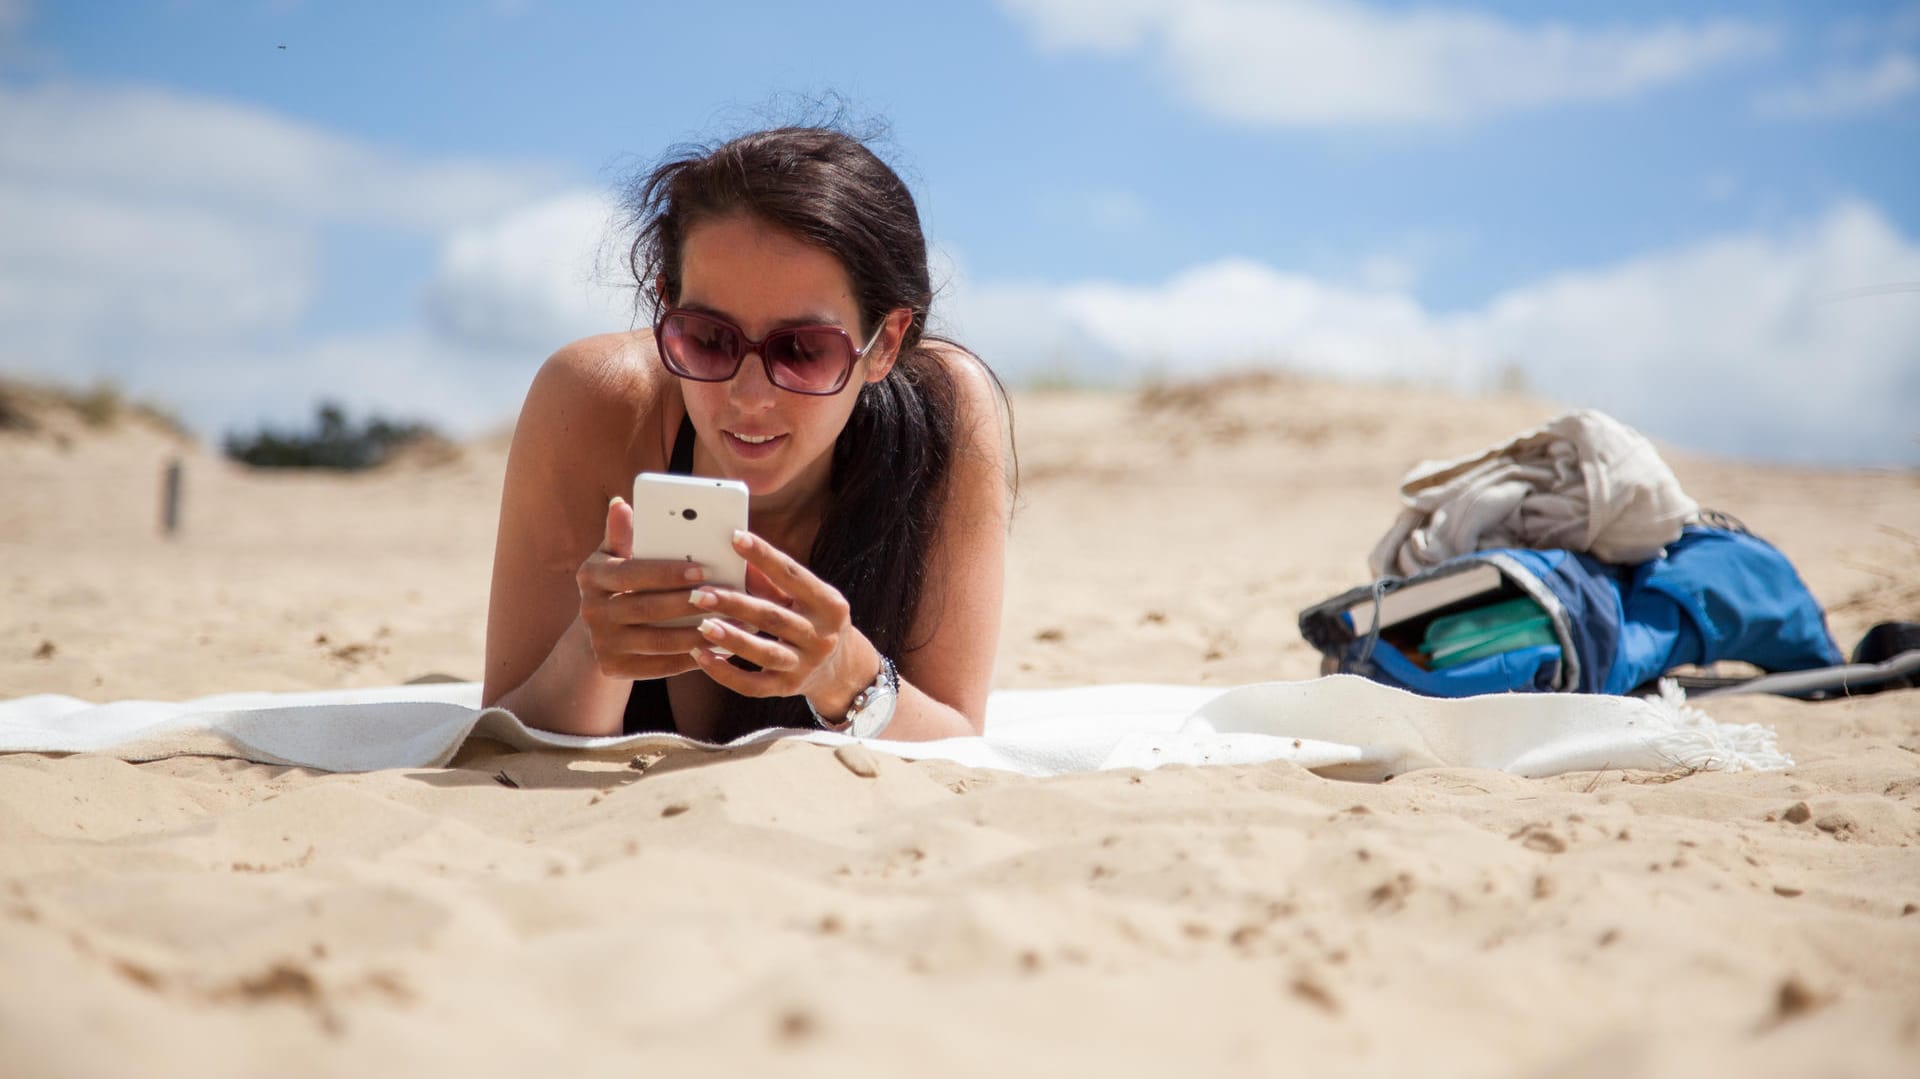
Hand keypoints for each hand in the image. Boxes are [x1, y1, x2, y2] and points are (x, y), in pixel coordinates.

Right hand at [574, 497, 705, 680]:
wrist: (601, 631)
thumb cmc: (621, 582)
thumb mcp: (616, 555)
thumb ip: (624, 533)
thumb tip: (621, 504)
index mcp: (591, 575)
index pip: (632, 572)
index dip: (667, 573)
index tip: (702, 570)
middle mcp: (590, 610)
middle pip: (646, 608)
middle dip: (687, 603)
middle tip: (722, 598)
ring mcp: (600, 642)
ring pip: (657, 640)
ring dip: (696, 634)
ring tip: (728, 624)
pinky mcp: (613, 668)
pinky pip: (658, 666)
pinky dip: (689, 658)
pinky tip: (715, 648)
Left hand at [684, 530, 873, 713]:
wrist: (841, 670)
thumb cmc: (814, 621)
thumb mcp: (807, 599)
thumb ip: (775, 581)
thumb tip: (737, 555)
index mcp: (829, 605)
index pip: (793, 576)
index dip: (764, 556)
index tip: (735, 538)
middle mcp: (821, 636)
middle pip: (773, 617)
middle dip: (735, 604)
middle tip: (700, 594)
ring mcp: (805, 665)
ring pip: (764, 653)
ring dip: (731, 639)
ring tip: (702, 626)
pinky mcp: (788, 688)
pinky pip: (752, 685)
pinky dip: (725, 673)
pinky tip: (701, 657)